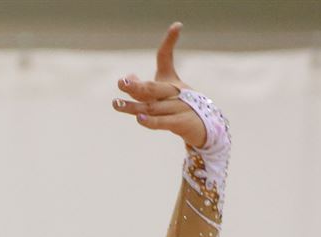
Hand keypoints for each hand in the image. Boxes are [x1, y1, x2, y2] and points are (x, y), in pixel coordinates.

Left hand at [112, 22, 207, 148]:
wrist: (203, 127)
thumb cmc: (180, 107)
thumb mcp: (164, 94)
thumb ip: (144, 86)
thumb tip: (128, 77)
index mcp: (169, 81)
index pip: (166, 57)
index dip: (170, 41)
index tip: (177, 26)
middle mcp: (173, 93)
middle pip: (152, 88)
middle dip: (136, 86)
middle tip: (122, 83)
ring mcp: (178, 108)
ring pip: (152, 107)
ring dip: (134, 107)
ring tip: (117, 104)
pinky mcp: (181, 123)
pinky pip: (163, 122)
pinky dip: (151, 121)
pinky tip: (139, 119)